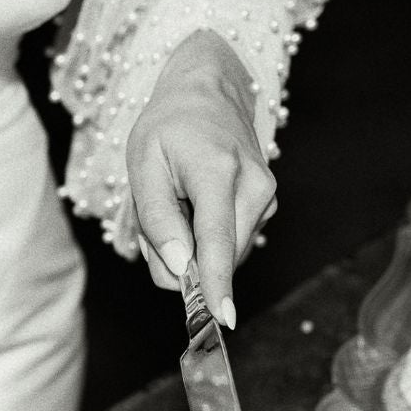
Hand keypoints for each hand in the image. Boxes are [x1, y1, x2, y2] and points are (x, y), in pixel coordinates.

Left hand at [126, 30, 276, 327]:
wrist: (208, 92)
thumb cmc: (169, 128)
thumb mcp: (143, 164)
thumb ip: (157, 220)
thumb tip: (179, 269)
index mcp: (218, 172)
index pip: (217, 241)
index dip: (216, 284)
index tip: (221, 318)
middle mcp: (254, 187)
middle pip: (218, 256)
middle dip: (183, 256)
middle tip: (161, 212)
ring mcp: (266, 197)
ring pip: (224, 253)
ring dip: (194, 244)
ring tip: (179, 199)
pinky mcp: (267, 205)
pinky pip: (231, 241)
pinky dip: (208, 235)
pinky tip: (197, 202)